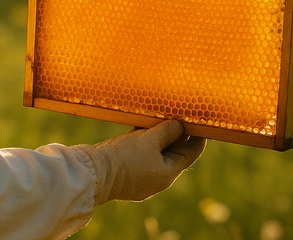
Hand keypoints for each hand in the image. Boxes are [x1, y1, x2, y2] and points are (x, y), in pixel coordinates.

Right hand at [78, 120, 205, 204]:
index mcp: (168, 174)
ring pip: (156, 153)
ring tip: (160, 117)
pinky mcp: (126, 174)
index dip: (198, 135)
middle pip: (173, 153)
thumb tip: (179, 126)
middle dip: (176, 134)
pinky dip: (143, 142)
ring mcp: (141, 178)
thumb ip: (167, 131)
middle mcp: (157, 179)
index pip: (191, 152)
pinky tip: (139, 127)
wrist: (92, 175)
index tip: (201, 119)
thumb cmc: (123, 158)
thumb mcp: (149, 140)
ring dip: (158, 136)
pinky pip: (141, 155)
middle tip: (179, 113)